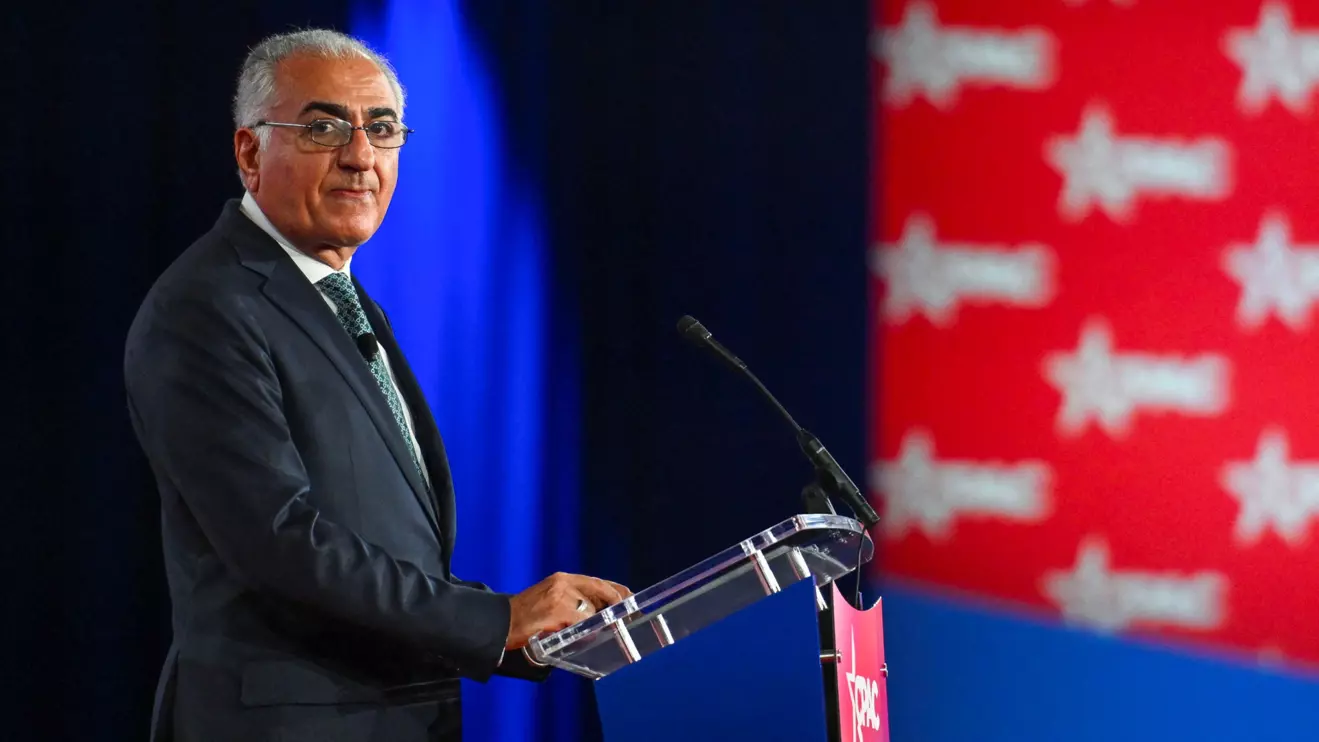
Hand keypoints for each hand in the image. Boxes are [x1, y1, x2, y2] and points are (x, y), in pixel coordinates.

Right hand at [505, 572, 632, 649]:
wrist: (501, 622)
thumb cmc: (526, 615)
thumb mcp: (549, 598)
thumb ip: (571, 600)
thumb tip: (598, 611)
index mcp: (562, 579)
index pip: (596, 581)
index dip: (615, 589)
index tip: (628, 596)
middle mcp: (563, 583)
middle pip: (599, 590)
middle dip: (615, 602)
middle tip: (627, 613)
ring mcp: (560, 597)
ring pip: (591, 610)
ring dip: (594, 622)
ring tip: (594, 629)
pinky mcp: (558, 611)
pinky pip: (581, 622)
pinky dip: (584, 630)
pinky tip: (579, 636)